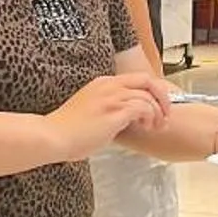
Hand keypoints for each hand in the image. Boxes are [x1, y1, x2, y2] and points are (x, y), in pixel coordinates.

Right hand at [45, 73, 172, 158]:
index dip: (151, 92)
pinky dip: (150, 117)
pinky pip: (143, 107)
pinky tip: (146, 128)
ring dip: (158, 111)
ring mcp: (112, 97)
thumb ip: (106, 111)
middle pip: (147, 80)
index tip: (156, 108)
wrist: (52, 136)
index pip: (136, 79)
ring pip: (148, 94)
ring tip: (156, 126)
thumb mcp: (90, 113)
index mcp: (102, 84)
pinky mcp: (115, 111)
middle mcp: (109, 86)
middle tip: (165, 115)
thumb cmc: (67, 132)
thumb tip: (122, 121)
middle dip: (162, 96)